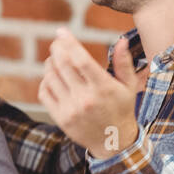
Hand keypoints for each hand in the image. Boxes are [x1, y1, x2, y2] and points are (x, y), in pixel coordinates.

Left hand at [39, 28, 139, 158]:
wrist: (113, 141)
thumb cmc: (121, 109)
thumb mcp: (129, 86)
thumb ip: (124, 63)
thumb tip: (121, 40)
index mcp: (103, 88)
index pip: (81, 59)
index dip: (69, 42)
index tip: (61, 31)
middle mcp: (85, 98)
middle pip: (62, 65)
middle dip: (57, 49)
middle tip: (57, 43)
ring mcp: (71, 109)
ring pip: (51, 77)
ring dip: (50, 63)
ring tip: (56, 59)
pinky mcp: (60, 117)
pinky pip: (44, 92)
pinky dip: (45, 80)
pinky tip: (52, 76)